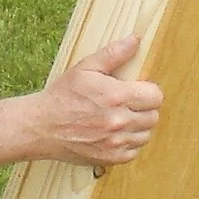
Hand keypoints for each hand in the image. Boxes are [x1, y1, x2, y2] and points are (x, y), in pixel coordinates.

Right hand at [33, 34, 164, 165]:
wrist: (41, 127)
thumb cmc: (63, 95)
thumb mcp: (85, 68)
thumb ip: (113, 54)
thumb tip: (135, 39)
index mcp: (116, 96)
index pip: (156, 97)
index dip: (148, 92)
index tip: (137, 90)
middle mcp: (119, 122)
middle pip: (153, 117)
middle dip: (144, 109)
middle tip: (127, 104)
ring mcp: (115, 143)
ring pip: (146, 135)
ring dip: (137, 127)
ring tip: (120, 119)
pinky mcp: (110, 159)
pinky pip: (134, 151)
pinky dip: (128, 144)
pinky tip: (113, 134)